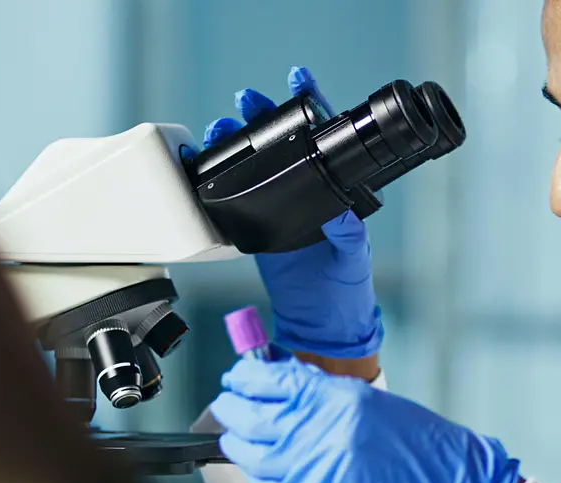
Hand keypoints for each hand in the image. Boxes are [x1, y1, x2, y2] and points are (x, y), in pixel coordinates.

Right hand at [201, 67, 383, 361]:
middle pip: (282, 143)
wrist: (320, 324)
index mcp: (335, 190)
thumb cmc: (346, 289)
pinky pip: (234, 195)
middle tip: (246, 99)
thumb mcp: (353, 259)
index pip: (325, 139)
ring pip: (256, 163)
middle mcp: (306, 192)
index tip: (299, 80)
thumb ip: (349, 237)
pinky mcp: (254, 226)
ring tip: (222, 126)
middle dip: (263, 115)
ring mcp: (278, 206)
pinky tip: (207, 162)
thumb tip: (342, 215)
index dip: (313, 106)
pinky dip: (219, 176)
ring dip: (237, 141)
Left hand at [210, 356, 521, 482]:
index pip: (268, 380)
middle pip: (247, 415)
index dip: (244, 377)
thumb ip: (320, 392)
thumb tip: (278, 383)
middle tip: (229, 401)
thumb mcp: (367, 400)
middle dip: (231, 406)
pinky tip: (256, 464)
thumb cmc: (417, 442)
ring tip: (235, 434)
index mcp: (334, 398)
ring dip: (236, 440)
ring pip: (246, 452)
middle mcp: (316, 431)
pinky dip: (254, 473)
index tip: (238, 376)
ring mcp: (310, 469)